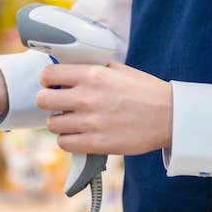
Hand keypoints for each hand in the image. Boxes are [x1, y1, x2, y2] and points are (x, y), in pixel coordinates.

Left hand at [37, 63, 172, 155]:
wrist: (169, 116)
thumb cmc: (145, 91)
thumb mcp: (118, 68)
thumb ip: (91, 67)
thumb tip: (67, 68)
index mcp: (92, 74)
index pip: (48, 75)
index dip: (48, 80)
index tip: (53, 85)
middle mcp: (87, 97)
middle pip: (43, 100)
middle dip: (49, 101)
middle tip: (60, 104)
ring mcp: (90, 122)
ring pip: (52, 124)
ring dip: (60, 122)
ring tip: (74, 121)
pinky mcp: (95, 143)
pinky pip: (64, 143)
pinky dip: (69, 140)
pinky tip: (80, 134)